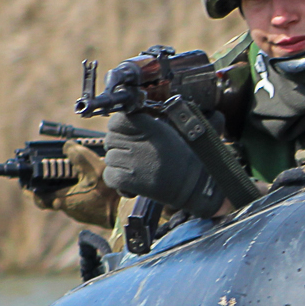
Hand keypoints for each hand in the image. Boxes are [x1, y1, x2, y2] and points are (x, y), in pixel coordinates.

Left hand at [31, 141, 118, 227]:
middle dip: (50, 186)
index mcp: (63, 200)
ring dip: (67, 189)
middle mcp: (69, 210)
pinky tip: (90, 184)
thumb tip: (67, 146)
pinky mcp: (93, 215)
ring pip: (67, 200)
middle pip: (52, 198)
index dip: (30, 188)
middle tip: (51, 174)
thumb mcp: (92, 167)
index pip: (38, 196)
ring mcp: (82, 215)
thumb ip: (77, 154)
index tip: (25, 182)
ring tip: (74, 174)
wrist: (129, 211)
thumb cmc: (110, 192)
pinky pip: (80, 203)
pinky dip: (79, 193)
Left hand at [102, 111, 223, 217]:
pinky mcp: (127, 181)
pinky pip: (109, 176)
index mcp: (151, 128)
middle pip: (111, 140)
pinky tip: (134, 182)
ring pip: (110, 159)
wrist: (194, 185)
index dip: (119, 127)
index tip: (127, 133)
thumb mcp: (167, 132)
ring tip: (141, 169)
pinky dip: (118, 181)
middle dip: (120, 147)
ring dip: (121, 165)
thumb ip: (143, 125)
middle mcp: (140, 143)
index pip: (117, 120)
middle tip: (137, 155)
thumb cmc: (181, 158)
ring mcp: (132, 162)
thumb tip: (120, 123)